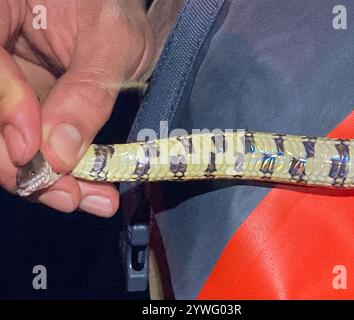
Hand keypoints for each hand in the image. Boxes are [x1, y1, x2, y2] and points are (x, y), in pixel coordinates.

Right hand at [0, 0, 153, 216]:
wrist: (122, 22)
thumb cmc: (115, 13)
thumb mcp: (113, 40)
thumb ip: (88, 89)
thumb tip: (60, 150)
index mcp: (0, 13)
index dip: (2, 109)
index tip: (31, 149)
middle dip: (22, 165)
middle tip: (65, 193)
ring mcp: (9, 90)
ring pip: (7, 145)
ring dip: (45, 181)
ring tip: (88, 197)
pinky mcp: (25, 115)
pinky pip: (33, 150)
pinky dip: (60, 175)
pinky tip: (88, 190)